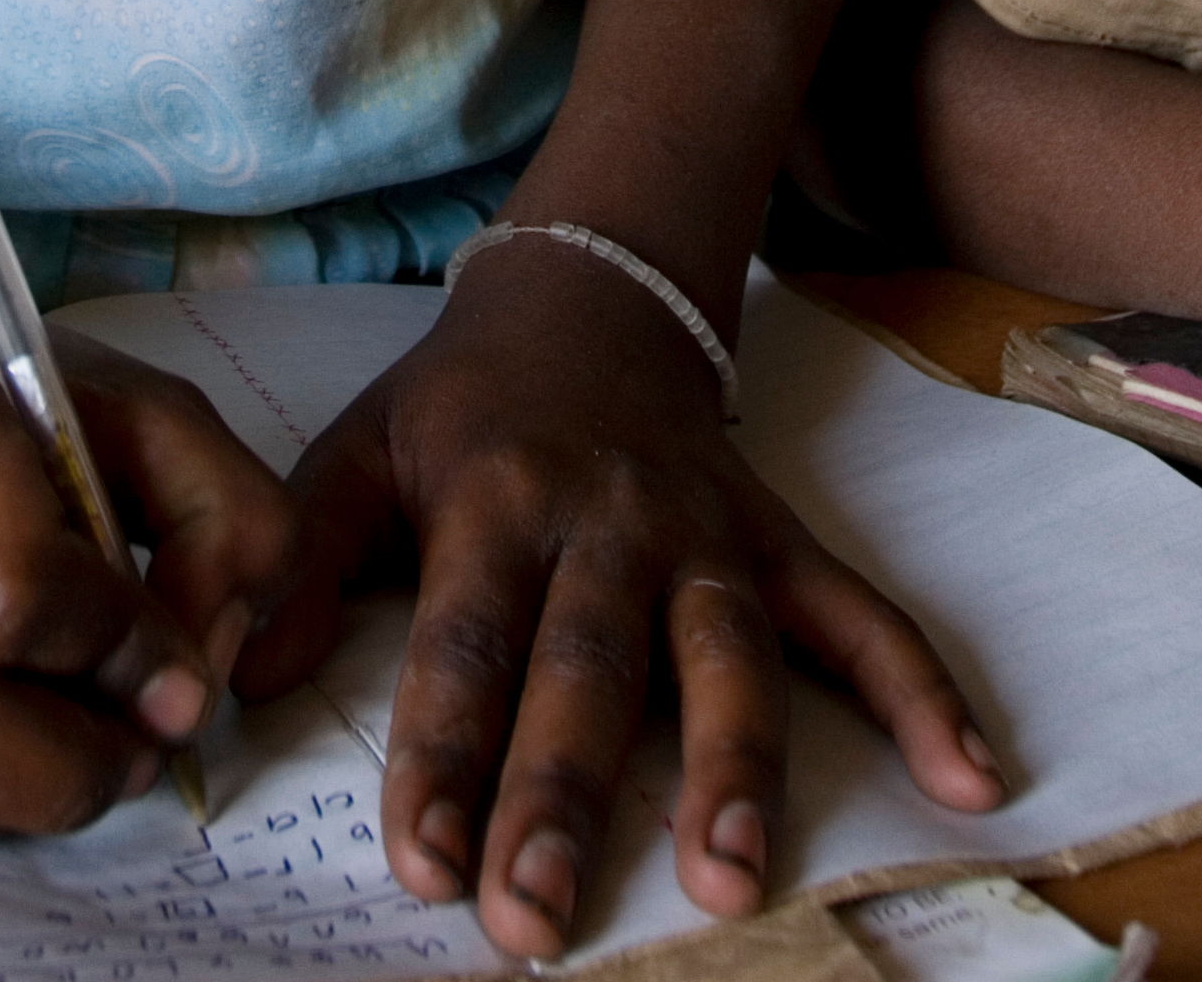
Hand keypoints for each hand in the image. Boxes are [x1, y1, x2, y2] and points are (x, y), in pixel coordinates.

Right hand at [0, 277, 298, 838]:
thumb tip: (194, 681)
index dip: (115, 649)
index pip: (6, 589)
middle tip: (138, 749)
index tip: (174, 667)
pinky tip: (2, 730)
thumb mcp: (150, 412)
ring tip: (82, 750)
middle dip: (65, 765)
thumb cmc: (8, 396)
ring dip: (17, 798)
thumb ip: (226, 518)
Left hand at [237, 237, 1000, 958]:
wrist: (592, 288)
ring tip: (728, 875)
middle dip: (563, 795)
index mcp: (493, 497)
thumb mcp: (358, 449)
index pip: (463, 642)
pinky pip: (862, 615)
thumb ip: (291, 559)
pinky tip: (970, 778)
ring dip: (733, 764)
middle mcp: (608, 518)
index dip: (439, 752)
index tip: (421, 862)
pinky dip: (923, 692)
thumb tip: (231, 674)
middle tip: (537, 913)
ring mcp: (706, 533)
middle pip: (588, 668)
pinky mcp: (779, 539)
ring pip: (728, 654)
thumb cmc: (460, 402)